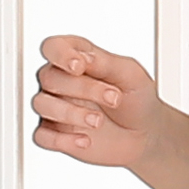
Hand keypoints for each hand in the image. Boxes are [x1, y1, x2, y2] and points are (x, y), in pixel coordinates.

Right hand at [33, 34, 162, 170]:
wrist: (146, 134)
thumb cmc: (136, 99)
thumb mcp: (130, 75)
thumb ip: (105, 63)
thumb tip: (84, 55)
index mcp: (77, 60)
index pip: (54, 48)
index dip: (61, 54)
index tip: (79, 65)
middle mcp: (62, 83)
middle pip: (50, 77)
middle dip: (82, 88)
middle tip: (113, 98)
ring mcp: (57, 108)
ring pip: (42, 104)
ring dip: (70, 113)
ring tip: (98, 121)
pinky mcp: (56, 134)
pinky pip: (42, 136)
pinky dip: (61, 139)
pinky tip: (84, 140)